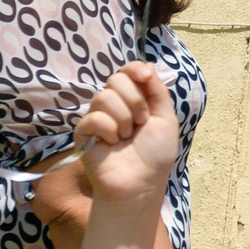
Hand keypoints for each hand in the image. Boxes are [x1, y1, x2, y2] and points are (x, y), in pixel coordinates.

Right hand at [73, 63, 177, 202]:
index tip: (145, 77)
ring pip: (104, 96)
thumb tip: (148, 65)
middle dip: (135, 99)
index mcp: (134, 99)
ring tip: (127, 136)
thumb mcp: (166, 119)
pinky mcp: (83, 133)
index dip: (134, 69)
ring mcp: (98, 118)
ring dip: (123, 117)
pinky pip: (93, 118)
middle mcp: (114, 105)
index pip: (127, 71)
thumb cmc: (156, 154)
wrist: (141, 183)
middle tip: (142, 122)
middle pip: (115, 79)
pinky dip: (108, 129)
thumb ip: (157, 91)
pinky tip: (113, 143)